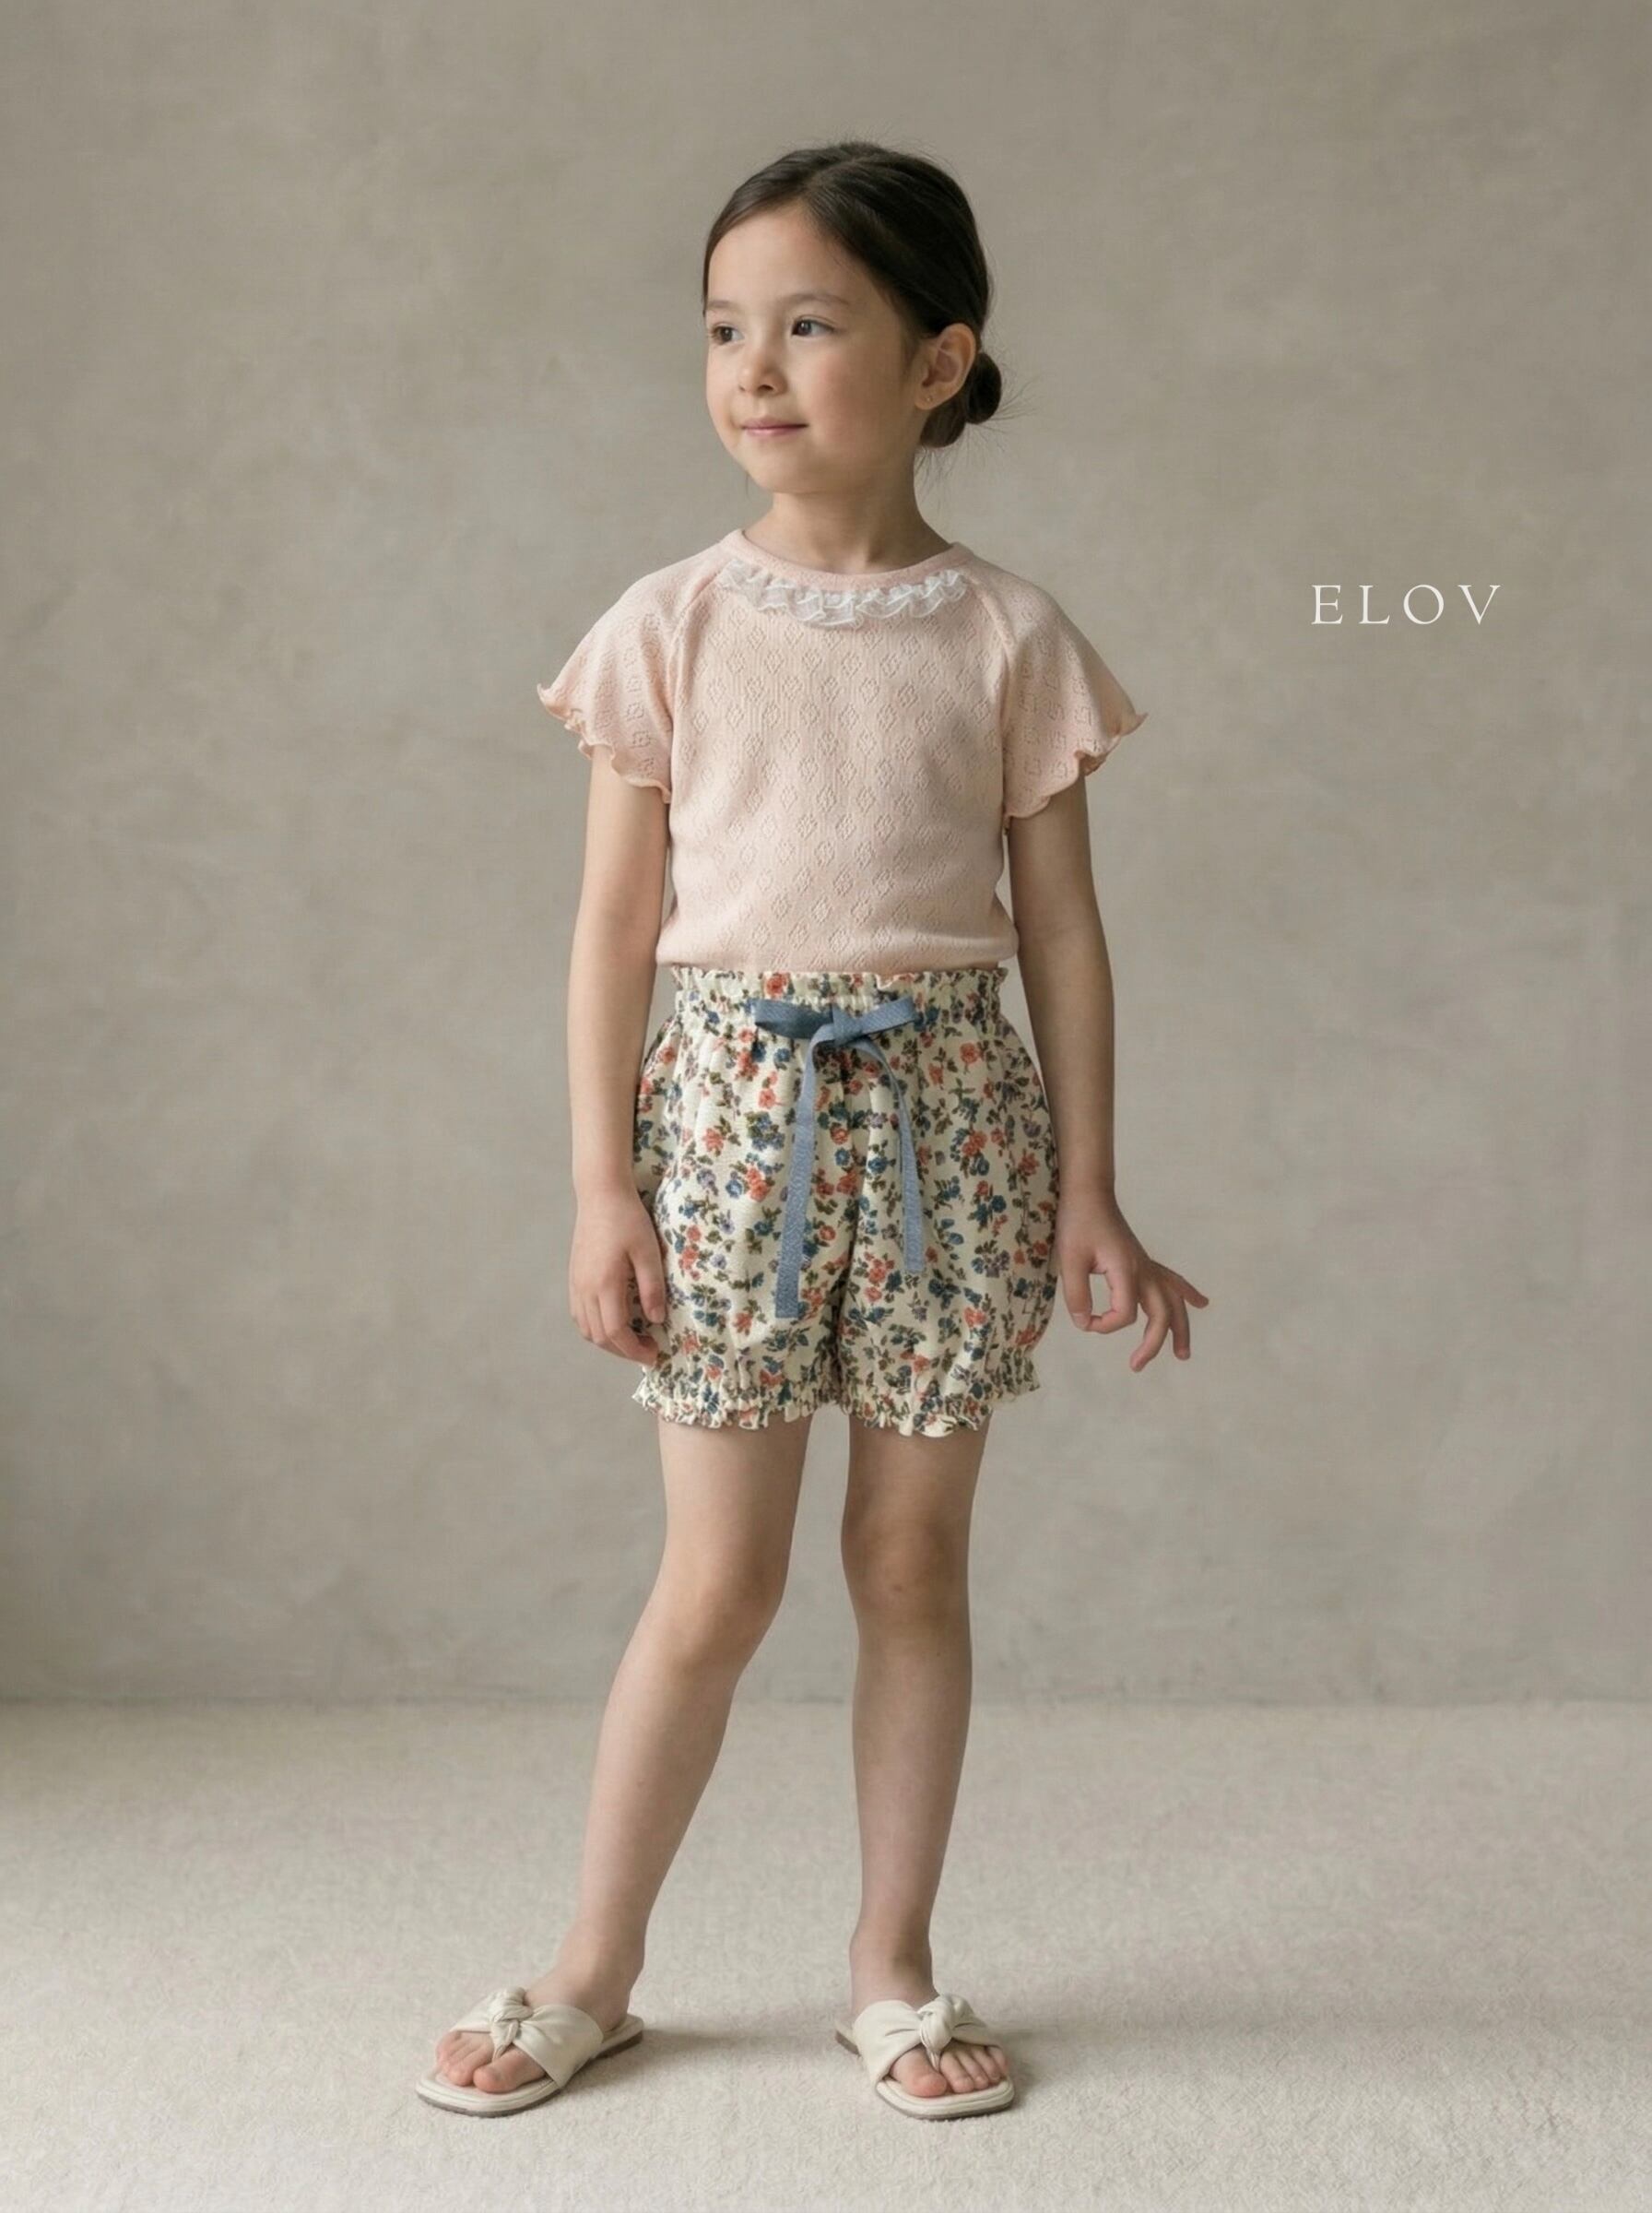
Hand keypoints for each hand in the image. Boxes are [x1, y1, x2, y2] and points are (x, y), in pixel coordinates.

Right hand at [570, 1187, 669, 1366]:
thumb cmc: (628, 1219)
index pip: (616, 1332)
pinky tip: (614, 1321)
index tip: (654, 1354)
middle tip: (648, 1349)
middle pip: (599, 1336)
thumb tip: (656, 1320)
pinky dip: (596, 1327)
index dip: (634, 1350)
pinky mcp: (574, 1277)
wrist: (600, 1195)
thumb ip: (652, 1288)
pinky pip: (580, 1315)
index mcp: (605, 1284)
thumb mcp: (648, 1252)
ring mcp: (576, 1284)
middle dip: (623, 1351)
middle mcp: (585, 1289)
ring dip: (608, 1341)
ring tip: (633, 1338)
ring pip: (586, 1329)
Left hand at [1055, 1191, 1208, 1369]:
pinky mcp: (1144, 1263)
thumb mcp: (1068, 1259)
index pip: (1125, 1314)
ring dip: (1180, 1328)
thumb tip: (1084, 1324)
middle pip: (1161, 1314)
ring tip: (1182, 1355)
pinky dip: (1187, 1294)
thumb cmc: (1078, 1223)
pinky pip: (1172, 1281)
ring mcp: (1147, 1266)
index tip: (1085, 1321)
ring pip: (1173, 1302)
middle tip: (1136, 1365)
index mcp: (1126, 1270)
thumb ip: (1077, 1294)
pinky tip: (1202, 1304)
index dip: (1104, 1325)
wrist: (1090, 1195)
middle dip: (1153, 1344)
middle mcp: (1143, 1271)